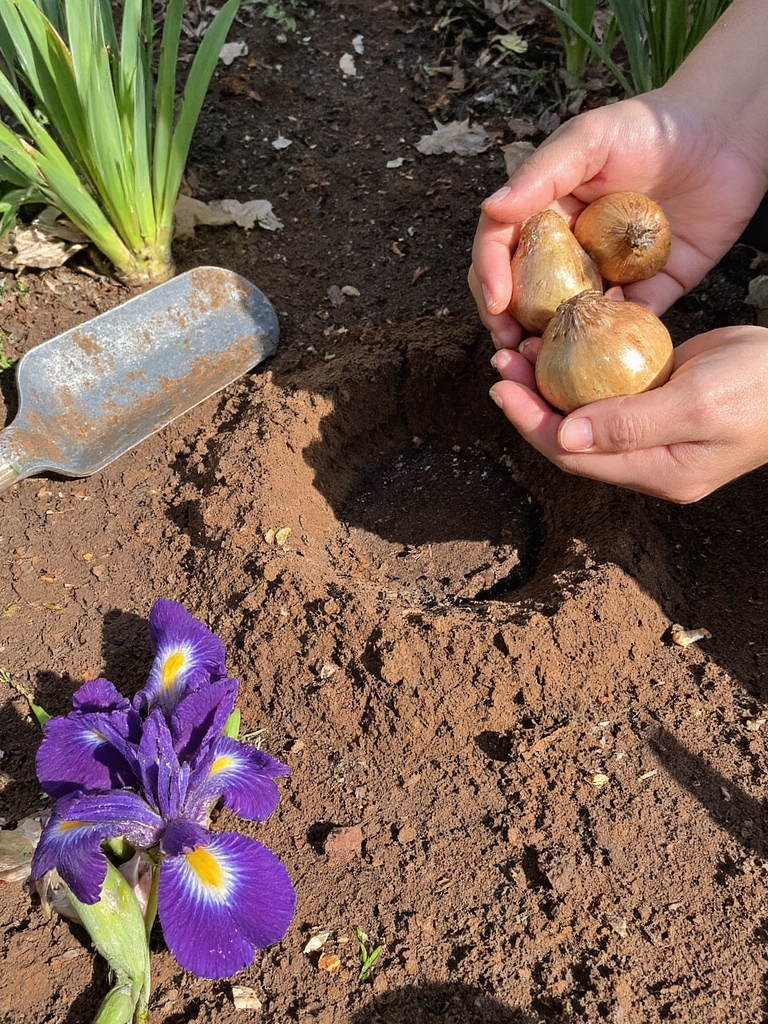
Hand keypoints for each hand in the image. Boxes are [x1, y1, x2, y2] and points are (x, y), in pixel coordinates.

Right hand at [469, 90, 767, 348]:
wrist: (725, 136)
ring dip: (549, 344)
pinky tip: (602, 346)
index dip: (489, 276)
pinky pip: (623, 325)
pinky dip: (608, 340)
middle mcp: (568, 251)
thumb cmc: (650, 127)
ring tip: (542, 362)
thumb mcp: (589, 139)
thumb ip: (540, 174)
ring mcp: (605, 276)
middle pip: (524, 295)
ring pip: (566, 320)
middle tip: (510, 346)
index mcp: (544, 215)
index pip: (501, 250)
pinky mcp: (648, 293)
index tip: (495, 303)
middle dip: (508, 323)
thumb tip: (491, 209)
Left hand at [489, 325, 767, 502]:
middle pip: (573, 438)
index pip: (574, 456)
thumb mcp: (698, 404)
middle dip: (533, 403)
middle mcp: (650, 461)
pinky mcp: (662, 404)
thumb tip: (566, 436)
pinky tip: (566, 342)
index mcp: (657, 472)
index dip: (532, 424)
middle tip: (504, 362)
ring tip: (524, 349)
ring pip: (587, 414)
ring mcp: (657, 435)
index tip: (502, 389)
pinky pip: (611, 392)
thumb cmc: (764, 388)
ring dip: (552, 384)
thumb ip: (630, 424)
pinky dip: (583, 369)